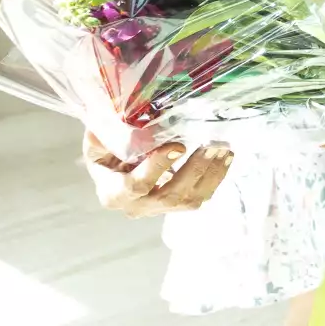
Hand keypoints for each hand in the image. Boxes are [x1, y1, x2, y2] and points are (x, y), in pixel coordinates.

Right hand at [84, 133, 232, 216]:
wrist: (111, 168)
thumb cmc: (104, 150)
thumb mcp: (99, 140)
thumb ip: (111, 133)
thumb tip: (128, 116)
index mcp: (112, 192)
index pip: (135, 185)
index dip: (157, 167)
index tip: (178, 146)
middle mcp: (135, 207)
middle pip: (168, 196)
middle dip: (193, 170)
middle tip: (211, 145)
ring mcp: (156, 209)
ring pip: (188, 200)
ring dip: (209, 175)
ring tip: (223, 149)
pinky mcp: (174, 206)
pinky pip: (198, 197)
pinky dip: (214, 178)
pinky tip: (225, 158)